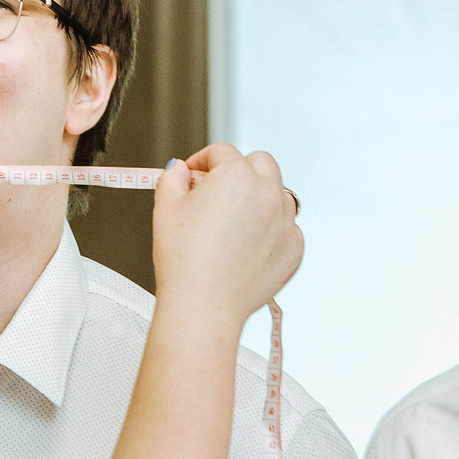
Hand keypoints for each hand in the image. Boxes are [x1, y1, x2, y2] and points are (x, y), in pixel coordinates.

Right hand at [150, 143, 302, 326]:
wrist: (203, 306)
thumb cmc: (183, 259)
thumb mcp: (165, 207)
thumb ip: (172, 177)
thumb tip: (179, 170)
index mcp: (237, 176)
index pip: (222, 152)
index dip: (202, 161)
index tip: (193, 175)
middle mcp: (268, 194)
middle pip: (261, 163)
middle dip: (240, 169)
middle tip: (218, 190)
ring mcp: (286, 222)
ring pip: (278, 193)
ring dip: (259, 197)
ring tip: (234, 221)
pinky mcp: (293, 248)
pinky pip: (286, 227)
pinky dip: (270, 230)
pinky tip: (246, 246)